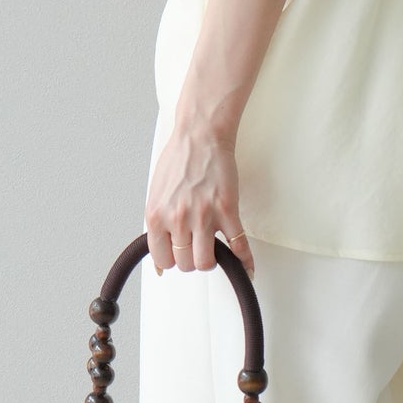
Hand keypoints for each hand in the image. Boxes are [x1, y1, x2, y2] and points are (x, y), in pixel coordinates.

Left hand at [145, 115, 254, 277]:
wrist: (200, 136)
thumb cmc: (178, 161)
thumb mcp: (155, 195)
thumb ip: (156, 227)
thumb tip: (159, 262)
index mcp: (157, 216)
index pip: (162, 259)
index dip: (171, 260)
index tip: (177, 255)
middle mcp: (178, 219)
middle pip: (185, 264)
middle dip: (191, 259)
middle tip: (196, 248)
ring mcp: (204, 216)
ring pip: (206, 262)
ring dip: (211, 260)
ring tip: (213, 249)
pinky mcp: (227, 211)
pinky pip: (238, 245)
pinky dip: (244, 261)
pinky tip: (247, 266)